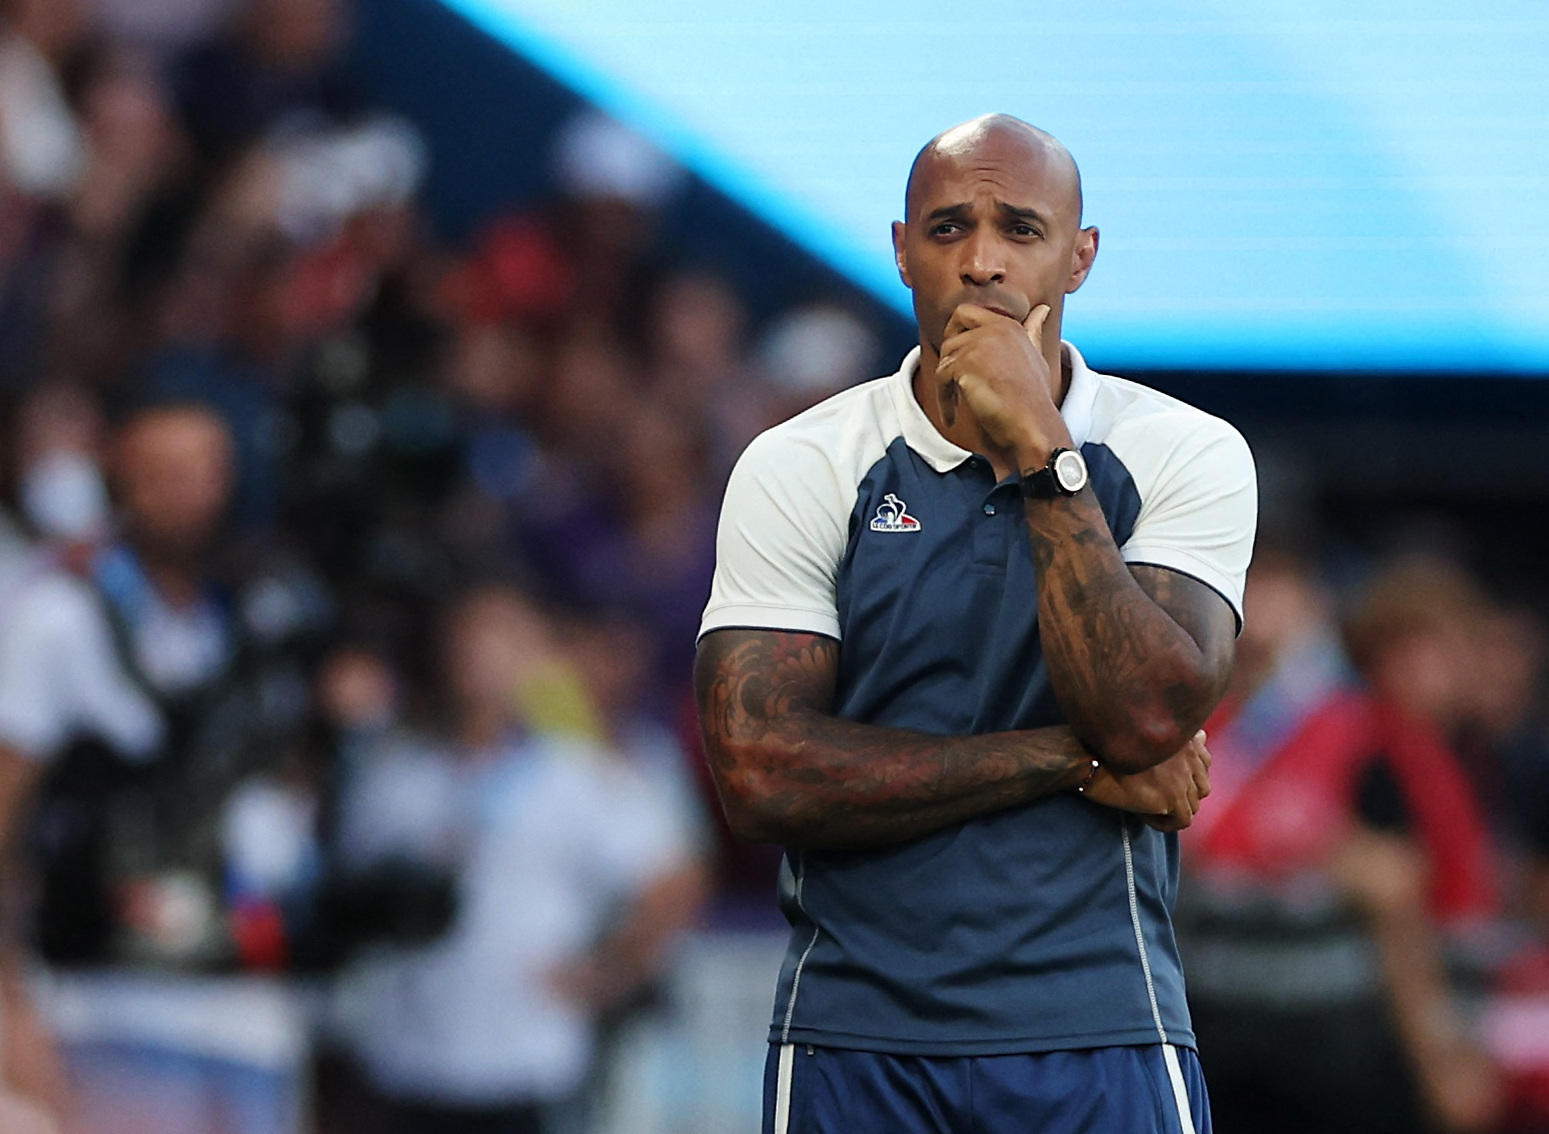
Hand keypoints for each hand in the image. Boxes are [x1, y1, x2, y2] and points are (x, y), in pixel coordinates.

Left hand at [936, 303, 1067, 463]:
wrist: (1033, 424)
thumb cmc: (1034, 400)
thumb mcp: (1036, 357)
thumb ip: (1031, 332)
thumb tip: (1042, 310)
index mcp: (1009, 325)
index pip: (967, 313)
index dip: (956, 333)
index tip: (959, 360)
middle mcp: (995, 328)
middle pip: (951, 332)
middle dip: (947, 354)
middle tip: (950, 379)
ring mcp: (980, 343)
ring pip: (945, 358)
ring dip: (945, 385)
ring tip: (956, 405)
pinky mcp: (967, 362)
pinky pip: (941, 377)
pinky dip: (943, 400)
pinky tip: (952, 417)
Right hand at [1080, 731, 1210, 831]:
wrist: (1084, 757)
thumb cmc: (1104, 743)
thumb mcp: (1144, 732)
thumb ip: (1177, 738)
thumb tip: (1204, 736)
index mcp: (1182, 734)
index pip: (1204, 761)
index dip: (1187, 776)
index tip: (1166, 781)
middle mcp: (1188, 753)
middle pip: (1202, 787)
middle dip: (1182, 794)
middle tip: (1156, 797)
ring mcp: (1182, 776)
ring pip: (1191, 805)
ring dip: (1171, 809)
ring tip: (1146, 806)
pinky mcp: (1171, 797)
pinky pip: (1181, 821)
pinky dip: (1164, 823)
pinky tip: (1143, 814)